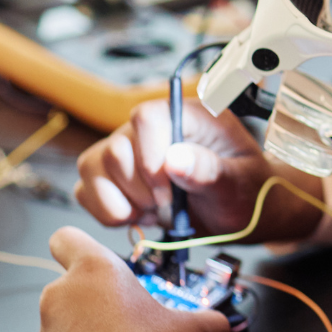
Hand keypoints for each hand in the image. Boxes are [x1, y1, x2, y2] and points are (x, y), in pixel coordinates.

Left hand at [38, 227, 231, 331]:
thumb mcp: (197, 328)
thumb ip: (204, 319)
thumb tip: (219, 327)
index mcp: (94, 272)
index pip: (66, 239)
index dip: (76, 248)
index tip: (92, 265)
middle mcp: (60, 299)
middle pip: (69, 291)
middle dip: (92, 305)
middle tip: (126, 326)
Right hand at [75, 98, 324, 241]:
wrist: (239, 213)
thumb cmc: (246, 190)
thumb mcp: (240, 182)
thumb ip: (211, 171)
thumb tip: (174, 159)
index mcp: (188, 116)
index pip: (147, 116)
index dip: (150, 156)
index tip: (169, 189)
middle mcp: (152, 129)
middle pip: (116, 149)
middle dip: (142, 189)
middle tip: (172, 205)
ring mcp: (128, 151)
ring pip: (93, 168)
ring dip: (124, 201)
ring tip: (159, 210)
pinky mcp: (112, 178)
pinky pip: (85, 191)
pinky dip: (109, 212)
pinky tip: (141, 215)